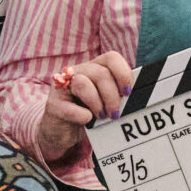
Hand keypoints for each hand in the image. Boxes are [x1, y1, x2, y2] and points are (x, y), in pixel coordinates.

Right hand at [35, 50, 137, 170]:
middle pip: (100, 73)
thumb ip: (117, 96)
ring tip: (101, 117)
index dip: (123, 73)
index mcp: (93, 68)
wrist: (60, 132)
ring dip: (97, 103)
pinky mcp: (53, 105)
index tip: (128, 93)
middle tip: (115, 113)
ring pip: (83, 83)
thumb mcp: (104, 102)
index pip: (111, 58)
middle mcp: (78, 72)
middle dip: (112, 95)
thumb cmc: (87, 114)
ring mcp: (63, 86)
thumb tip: (137, 99)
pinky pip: (68, 106)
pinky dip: (80, 115)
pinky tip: (86, 119)